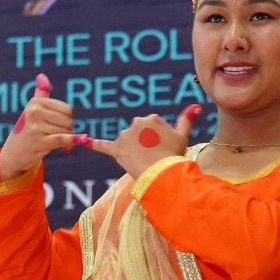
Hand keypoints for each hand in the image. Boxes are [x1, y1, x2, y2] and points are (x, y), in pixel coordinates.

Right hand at [0, 74, 90, 181]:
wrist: (13, 154)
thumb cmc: (26, 130)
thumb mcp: (32, 110)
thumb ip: (40, 94)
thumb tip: (42, 76)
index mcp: (36, 102)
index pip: (67, 109)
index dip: (68, 120)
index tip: (60, 127)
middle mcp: (35, 112)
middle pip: (68, 121)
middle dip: (68, 131)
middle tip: (58, 138)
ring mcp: (36, 126)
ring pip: (66, 131)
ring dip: (66, 141)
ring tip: (54, 144)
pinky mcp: (40, 141)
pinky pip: (62, 139)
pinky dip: (70, 142)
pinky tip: (69, 148)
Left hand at [88, 106, 202, 180]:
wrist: (163, 174)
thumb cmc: (174, 155)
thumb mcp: (183, 136)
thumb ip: (187, 119)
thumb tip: (197, 105)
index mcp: (150, 118)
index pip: (152, 127)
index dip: (159, 140)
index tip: (164, 149)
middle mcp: (135, 123)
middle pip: (138, 134)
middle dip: (145, 145)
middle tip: (155, 157)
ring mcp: (124, 137)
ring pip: (126, 142)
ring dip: (133, 150)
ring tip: (144, 162)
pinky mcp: (116, 151)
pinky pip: (102, 146)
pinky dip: (93, 144)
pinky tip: (82, 141)